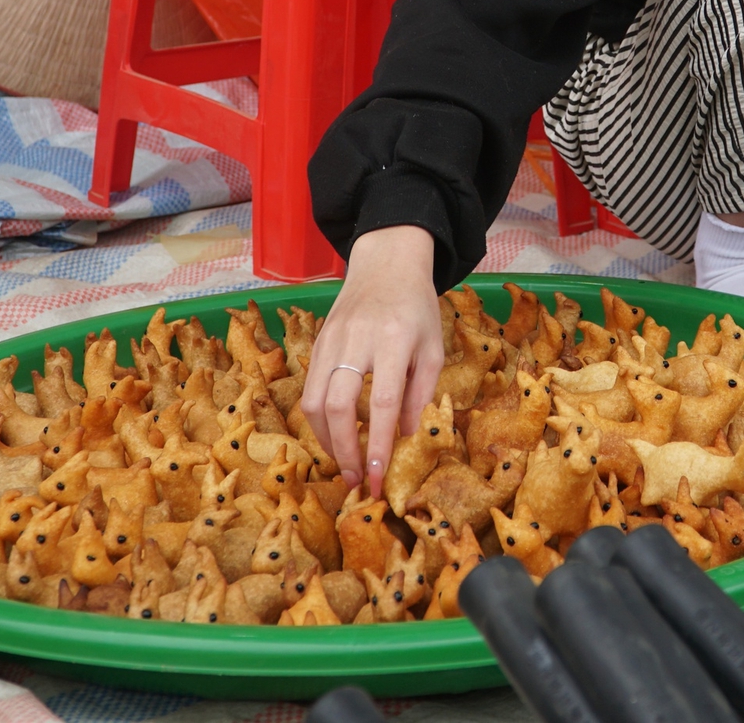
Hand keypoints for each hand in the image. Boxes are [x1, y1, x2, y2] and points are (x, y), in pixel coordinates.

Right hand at [299, 225, 444, 499]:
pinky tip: (334, 434)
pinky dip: (319, 419)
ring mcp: (332, 339)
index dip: (378, 444)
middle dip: (345, 449)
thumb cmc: (417, 309)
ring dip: (326, 439)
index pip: (383, 402)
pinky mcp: (318, 341)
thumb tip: (408, 440)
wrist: (386, 264)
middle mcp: (358, 339)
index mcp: (396, 340)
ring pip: (314, 400)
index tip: (377, 478)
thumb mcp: (433, 349)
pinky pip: (310, 388)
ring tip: (345, 461)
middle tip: (356, 479)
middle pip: (338, 405)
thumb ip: (421, 394)